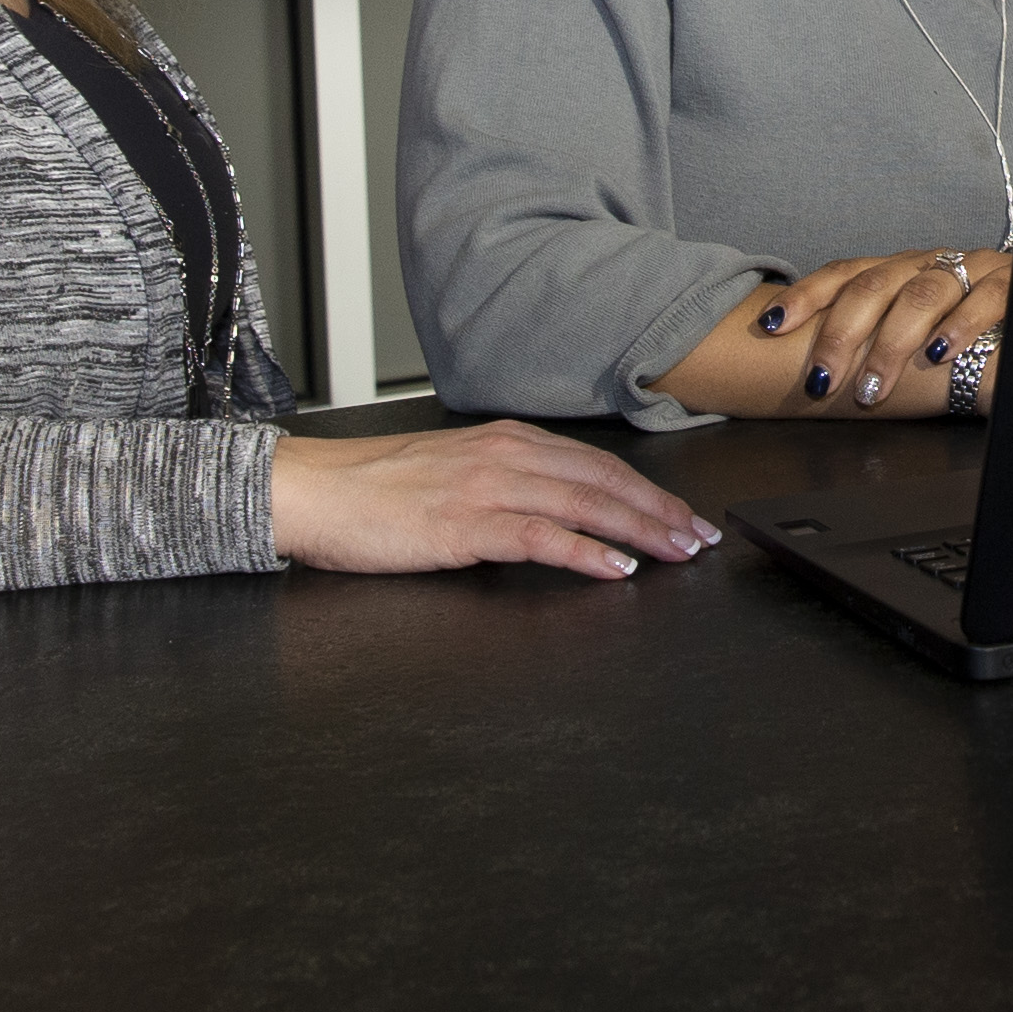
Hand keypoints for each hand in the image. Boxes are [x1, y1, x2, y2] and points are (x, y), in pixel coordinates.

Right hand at [267, 425, 720, 579]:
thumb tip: (544, 514)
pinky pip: (542, 537)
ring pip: (585, 504)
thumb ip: (500, 485)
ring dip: (640, 531)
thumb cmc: (371, 489)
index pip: (595, 464)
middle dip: (659, 511)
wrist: (313, 490)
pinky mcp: (466, 524)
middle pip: (603, 481)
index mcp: (504, 441)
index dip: (646, 491)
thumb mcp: (450, 473)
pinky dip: (586, 553)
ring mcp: (487, 487)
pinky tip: (615, 570)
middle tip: (699, 539)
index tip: (682, 515)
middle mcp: (505, 455)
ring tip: (676, 553)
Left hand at [758, 246, 1010, 413]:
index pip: (844, 274)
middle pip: (873, 287)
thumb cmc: (970, 320)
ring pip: (921, 294)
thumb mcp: (919, 324)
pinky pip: (983, 298)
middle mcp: (927, 262)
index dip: (805, 296)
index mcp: (899, 269)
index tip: (771, 326)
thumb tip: (817, 372)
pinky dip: (959, 326)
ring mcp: (970, 268)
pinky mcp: (1011, 281)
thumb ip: (880, 336)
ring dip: (891, 344)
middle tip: (823, 381)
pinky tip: (939, 353)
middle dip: (842, 336)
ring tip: (872, 385)